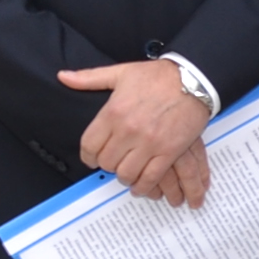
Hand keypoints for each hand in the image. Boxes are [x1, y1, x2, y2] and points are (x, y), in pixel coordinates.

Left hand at [61, 59, 213, 205]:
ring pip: (126, 174)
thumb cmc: (159, 75)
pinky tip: (143, 185)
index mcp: (113, 112)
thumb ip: (89, 78)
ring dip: (126, 177)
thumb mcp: (121, 72)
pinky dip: (145, 186)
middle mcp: (128, 130)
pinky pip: (151, 177)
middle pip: (107, 163)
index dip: (89, 156)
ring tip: (129, 174)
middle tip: (115, 162)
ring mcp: (149, 143)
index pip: (89, 146)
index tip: (93, 158)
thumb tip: (63, 77)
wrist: (194, 78)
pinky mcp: (169, 151)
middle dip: (109, 165)